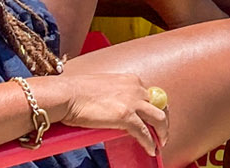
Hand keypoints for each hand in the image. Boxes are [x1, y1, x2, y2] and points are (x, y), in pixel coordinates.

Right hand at [45, 72, 167, 153]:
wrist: (67, 95)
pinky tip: (151, 149)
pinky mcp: (126, 116)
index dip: (154, 108)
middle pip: (159, 105)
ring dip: (162, 132)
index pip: (151, 95)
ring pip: (158, 118)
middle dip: (163, 120)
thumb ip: (114, 94)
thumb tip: (114, 107)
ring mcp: (132, 102)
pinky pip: (144, 132)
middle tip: (162, 132)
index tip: (153, 118)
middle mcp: (136, 88)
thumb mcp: (104, 86)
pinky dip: (150, 142)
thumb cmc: (77, 91)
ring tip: (160, 143)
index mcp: (131, 80)